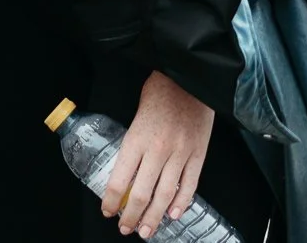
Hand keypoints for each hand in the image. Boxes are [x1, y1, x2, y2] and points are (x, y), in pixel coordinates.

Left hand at [103, 71, 213, 235]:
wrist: (189, 78)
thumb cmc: (159, 92)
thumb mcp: (135, 116)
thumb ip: (132, 143)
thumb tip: (124, 169)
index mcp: (136, 139)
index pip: (119, 179)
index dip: (112, 200)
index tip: (107, 210)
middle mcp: (157, 150)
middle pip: (141, 194)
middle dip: (132, 216)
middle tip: (126, 228)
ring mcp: (180, 154)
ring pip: (165, 195)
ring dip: (155, 217)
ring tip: (147, 231)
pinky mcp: (198, 155)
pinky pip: (190, 185)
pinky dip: (181, 202)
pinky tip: (173, 214)